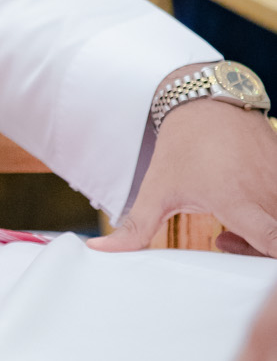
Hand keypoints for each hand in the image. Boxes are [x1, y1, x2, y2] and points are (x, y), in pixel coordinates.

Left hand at [89, 67, 276, 259]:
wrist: (204, 103)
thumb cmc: (182, 147)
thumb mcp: (157, 190)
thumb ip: (134, 228)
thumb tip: (101, 251)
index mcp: (235, 200)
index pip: (274, 243)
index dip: (267, 257)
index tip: (246, 255)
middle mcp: (265, 191)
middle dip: (258, 252)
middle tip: (228, 242)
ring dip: (264, 232)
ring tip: (233, 225)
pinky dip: (271, 212)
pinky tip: (247, 206)